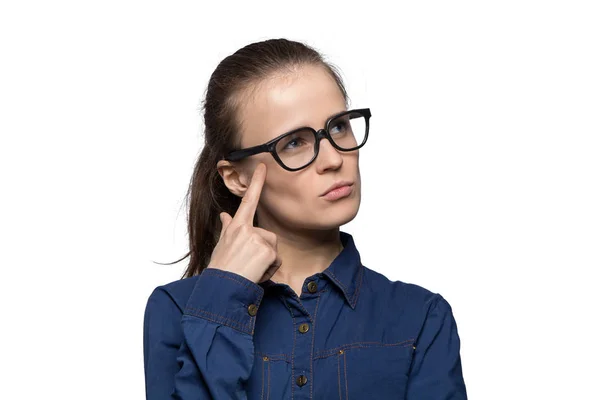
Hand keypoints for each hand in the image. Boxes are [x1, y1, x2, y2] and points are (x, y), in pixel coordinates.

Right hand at [207, 163, 281, 283]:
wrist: (222, 287)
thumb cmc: (222, 267)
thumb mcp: (223, 244)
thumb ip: (227, 228)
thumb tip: (225, 215)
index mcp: (236, 226)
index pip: (248, 199)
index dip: (256, 182)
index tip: (263, 166)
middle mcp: (246, 229)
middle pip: (268, 236)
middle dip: (264, 251)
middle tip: (247, 263)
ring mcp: (258, 239)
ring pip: (273, 248)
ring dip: (266, 261)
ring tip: (251, 268)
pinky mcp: (267, 251)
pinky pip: (276, 260)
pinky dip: (269, 270)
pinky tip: (256, 273)